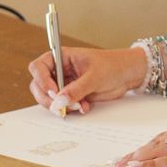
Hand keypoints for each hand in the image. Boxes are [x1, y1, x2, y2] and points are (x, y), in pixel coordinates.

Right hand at [27, 46, 143, 115]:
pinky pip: (63, 106)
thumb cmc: (112, 65)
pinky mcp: (72, 95)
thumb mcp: (94, 76)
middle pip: (39, 85)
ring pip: (49, 98)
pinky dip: (71, 109)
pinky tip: (86, 106)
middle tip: (62, 106)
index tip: (54, 92)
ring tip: (79, 105)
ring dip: (61, 106)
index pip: (39, 67)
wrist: (127, 75)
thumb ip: (76, 89)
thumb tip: (59, 101)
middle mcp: (60, 71)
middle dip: (49, 98)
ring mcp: (65, 84)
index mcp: (62, 57)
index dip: (42, 80)